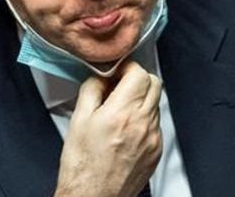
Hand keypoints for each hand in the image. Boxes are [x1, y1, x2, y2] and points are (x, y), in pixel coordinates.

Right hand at [54, 61, 162, 196]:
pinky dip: (143, 118)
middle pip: (154, 83)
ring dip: (141, 98)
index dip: (126, 67)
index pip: (139, 73)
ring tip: (119, 110)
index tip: (115, 72)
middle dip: (137, 79)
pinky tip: (125, 128)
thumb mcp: (78, 120)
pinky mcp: (156, 151)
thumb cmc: (82, 166)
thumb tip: (100, 77)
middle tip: (119, 85)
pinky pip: (155, 123)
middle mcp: (142, 124)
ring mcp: (153, 139)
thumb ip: (91, 90)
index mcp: (122, 113)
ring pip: (156, 103)